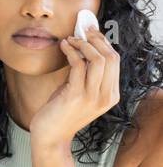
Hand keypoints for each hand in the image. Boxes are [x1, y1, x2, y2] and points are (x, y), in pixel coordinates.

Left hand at [29, 27, 120, 147]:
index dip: (104, 43)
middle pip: (111, 58)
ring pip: (98, 60)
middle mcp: (106, 96)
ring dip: (83, 44)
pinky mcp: (76, 95)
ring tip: (71, 38)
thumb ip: (85, 74)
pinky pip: (78, 65)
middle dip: (97, 39)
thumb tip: (82, 47)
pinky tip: (63, 46)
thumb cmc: (61, 112)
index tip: (92, 31)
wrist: (50, 137)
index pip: (116, 61)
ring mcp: (93, 97)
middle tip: (82, 30)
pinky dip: (71, 51)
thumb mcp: (79, 91)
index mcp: (111, 94)